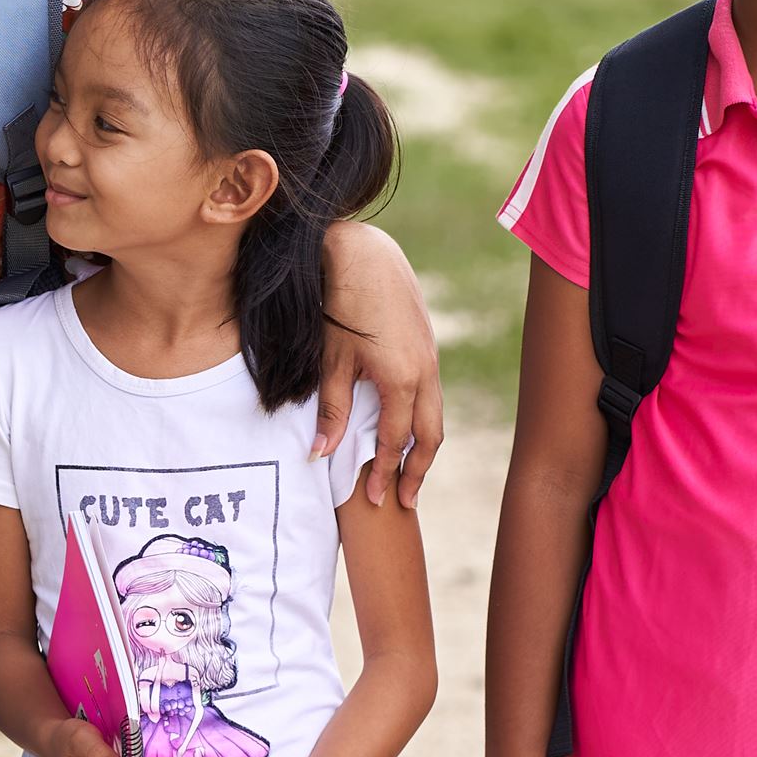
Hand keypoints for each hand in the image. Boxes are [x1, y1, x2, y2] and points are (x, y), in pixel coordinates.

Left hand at [315, 221, 444, 506]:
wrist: (365, 255)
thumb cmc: (341, 305)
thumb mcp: (332, 361)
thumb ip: (332, 410)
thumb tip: (320, 453)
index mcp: (402, 380)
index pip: (396, 440)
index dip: (385, 472)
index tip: (375, 498)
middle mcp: (425, 372)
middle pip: (430, 436)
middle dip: (418, 470)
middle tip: (406, 501)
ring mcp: (431, 358)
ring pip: (436, 414)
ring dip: (424, 446)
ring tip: (410, 472)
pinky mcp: (428, 345)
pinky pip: (432, 393)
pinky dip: (423, 418)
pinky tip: (407, 427)